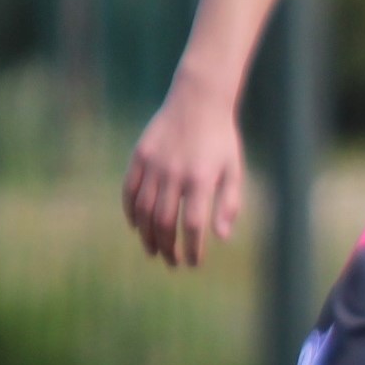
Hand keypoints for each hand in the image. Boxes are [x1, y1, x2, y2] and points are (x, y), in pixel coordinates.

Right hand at [124, 85, 245, 267]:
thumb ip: (229, 203)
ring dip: (147, 235)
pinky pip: (129, 190)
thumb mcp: (234, 169)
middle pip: (164, 222)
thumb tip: (221, 237)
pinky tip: (137, 226)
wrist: (199, 101)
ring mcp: (154, 164)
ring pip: (143, 210)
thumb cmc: (221, 139)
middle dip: (168, 248)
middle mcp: (175, 174)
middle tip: (172, 262)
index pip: (192, 225)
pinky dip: (130, 212)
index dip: (191, 248)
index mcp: (201, 179)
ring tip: (155, 251)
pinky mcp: (139, 156)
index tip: (193, 263)